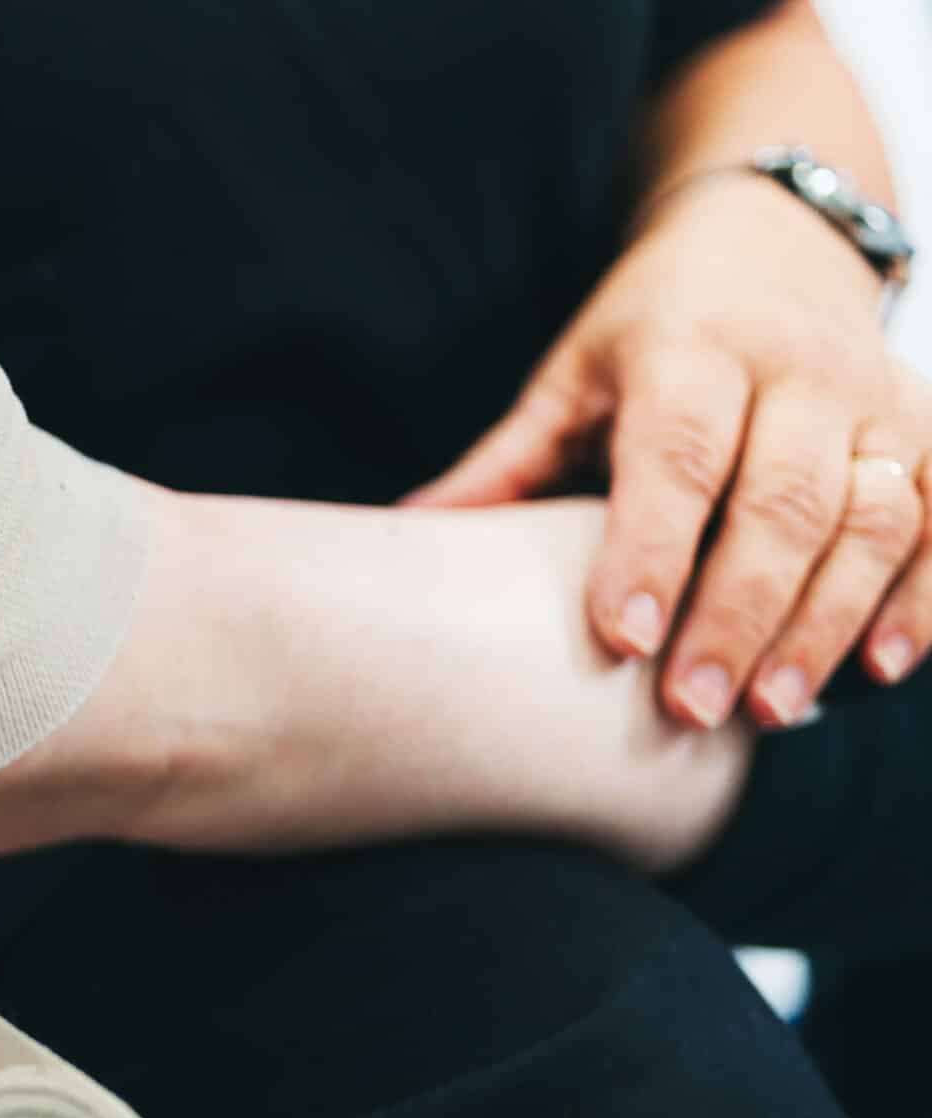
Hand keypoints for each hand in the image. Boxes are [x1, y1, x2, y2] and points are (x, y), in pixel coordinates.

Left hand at [408, 172, 930, 727]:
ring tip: (772, 713)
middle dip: (740, 613)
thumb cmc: (649, 335)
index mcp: (690, 349)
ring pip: (876, 516)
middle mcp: (797, 368)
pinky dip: (925, 597)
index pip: (677, 453)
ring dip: (828, 623)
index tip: (620, 641)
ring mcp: (878, 400)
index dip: (652, 549)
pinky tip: (882, 669)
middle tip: (692, 710)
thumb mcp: (567, 380)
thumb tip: (400, 534)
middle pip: (782, 499)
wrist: (772, 241)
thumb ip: (503, 464)